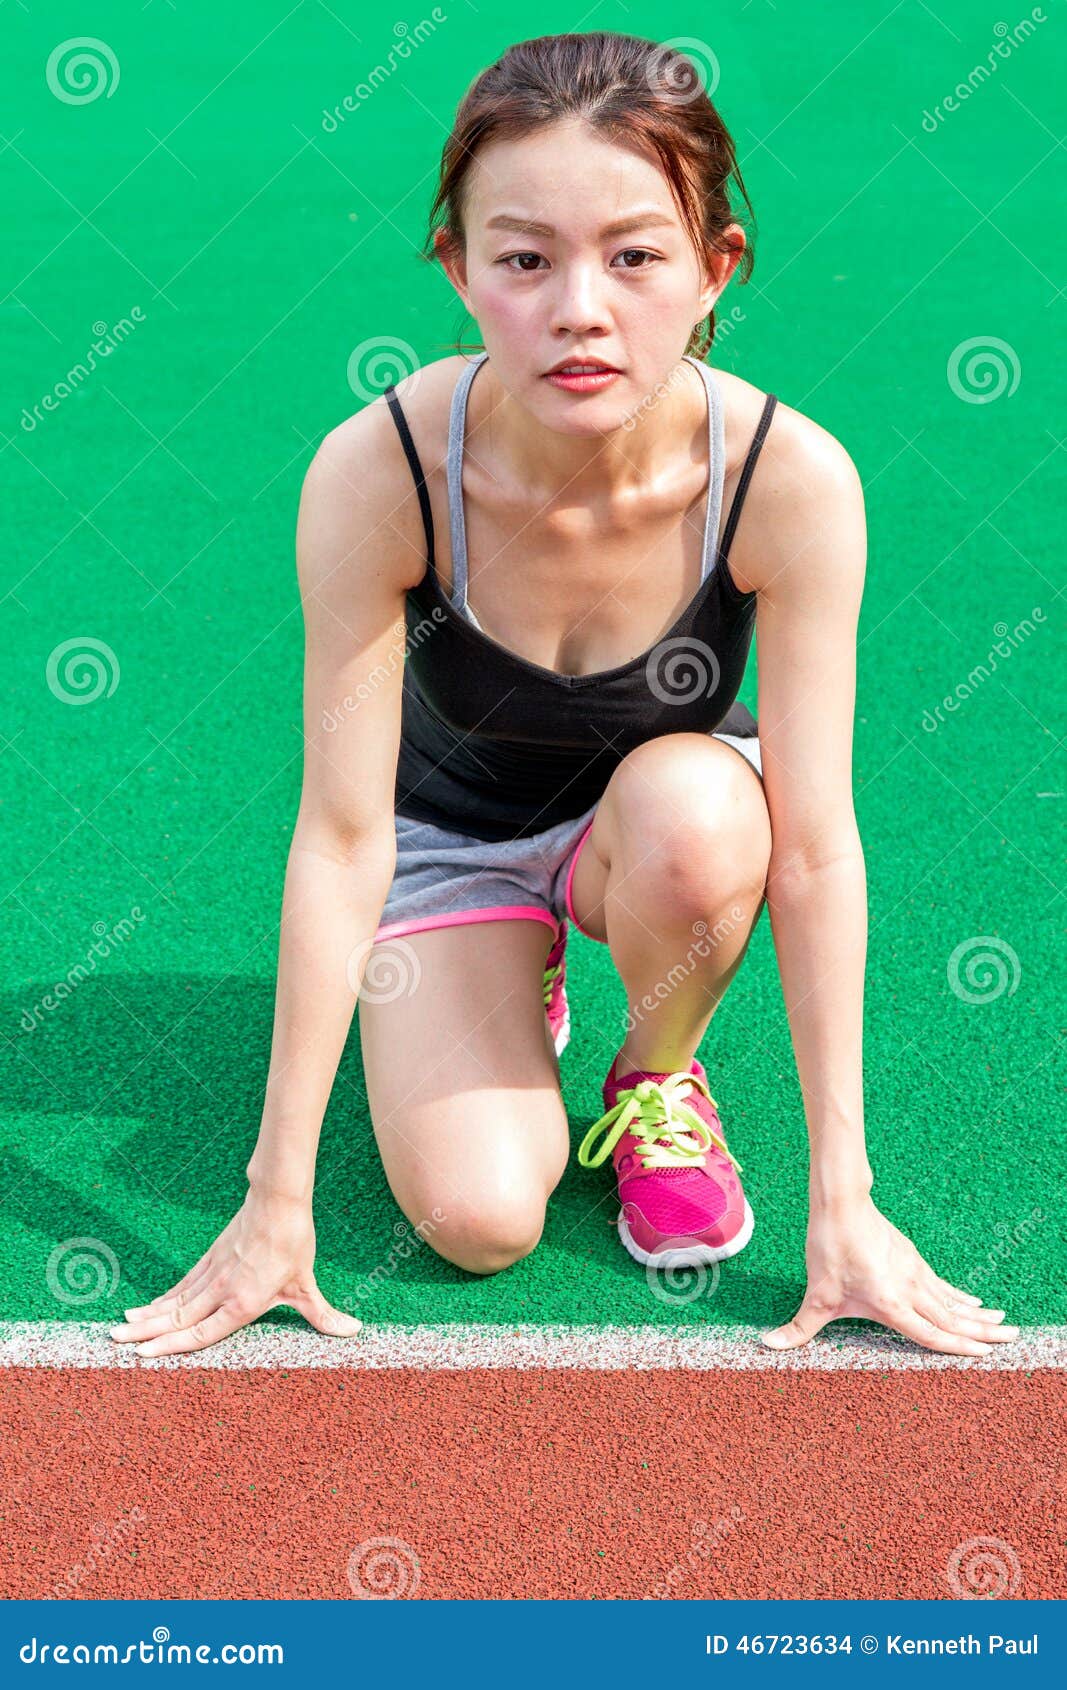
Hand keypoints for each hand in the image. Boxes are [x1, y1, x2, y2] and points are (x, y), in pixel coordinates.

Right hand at [109, 1187, 361, 1357]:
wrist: (278, 1198)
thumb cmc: (293, 1242)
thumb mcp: (308, 1283)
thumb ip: (323, 1314)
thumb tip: (354, 1332)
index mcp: (243, 1301)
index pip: (202, 1332)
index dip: (172, 1346)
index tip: (145, 1356)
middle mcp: (222, 1289)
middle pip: (178, 1317)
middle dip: (146, 1333)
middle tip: (116, 1344)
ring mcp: (213, 1272)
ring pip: (175, 1300)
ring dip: (148, 1316)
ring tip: (120, 1328)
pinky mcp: (211, 1257)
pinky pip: (183, 1283)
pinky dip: (164, 1296)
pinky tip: (149, 1307)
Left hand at [760, 1195, 1018, 1355]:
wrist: (841, 1204)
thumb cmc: (830, 1248)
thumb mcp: (815, 1294)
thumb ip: (798, 1327)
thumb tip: (768, 1345)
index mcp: (892, 1303)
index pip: (931, 1334)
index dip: (957, 1348)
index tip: (983, 1356)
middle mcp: (910, 1289)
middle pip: (953, 1318)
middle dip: (983, 1332)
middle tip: (1012, 1340)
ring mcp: (914, 1271)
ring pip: (951, 1300)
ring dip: (976, 1314)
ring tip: (1002, 1323)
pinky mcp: (910, 1257)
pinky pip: (941, 1283)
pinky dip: (958, 1295)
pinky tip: (970, 1300)